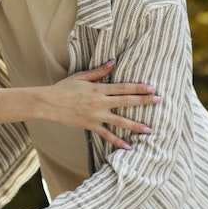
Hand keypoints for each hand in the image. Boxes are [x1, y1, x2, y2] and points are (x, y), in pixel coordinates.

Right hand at [40, 61, 157, 148]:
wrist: (48, 103)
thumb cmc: (64, 88)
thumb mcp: (81, 77)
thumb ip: (99, 71)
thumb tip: (113, 62)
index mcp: (98, 89)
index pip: (123, 87)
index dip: (138, 87)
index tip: (152, 88)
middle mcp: (100, 102)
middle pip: (126, 101)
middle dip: (144, 101)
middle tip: (159, 101)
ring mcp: (96, 116)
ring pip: (120, 121)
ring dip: (136, 125)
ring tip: (150, 129)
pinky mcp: (90, 126)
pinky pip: (107, 135)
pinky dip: (118, 142)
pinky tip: (129, 147)